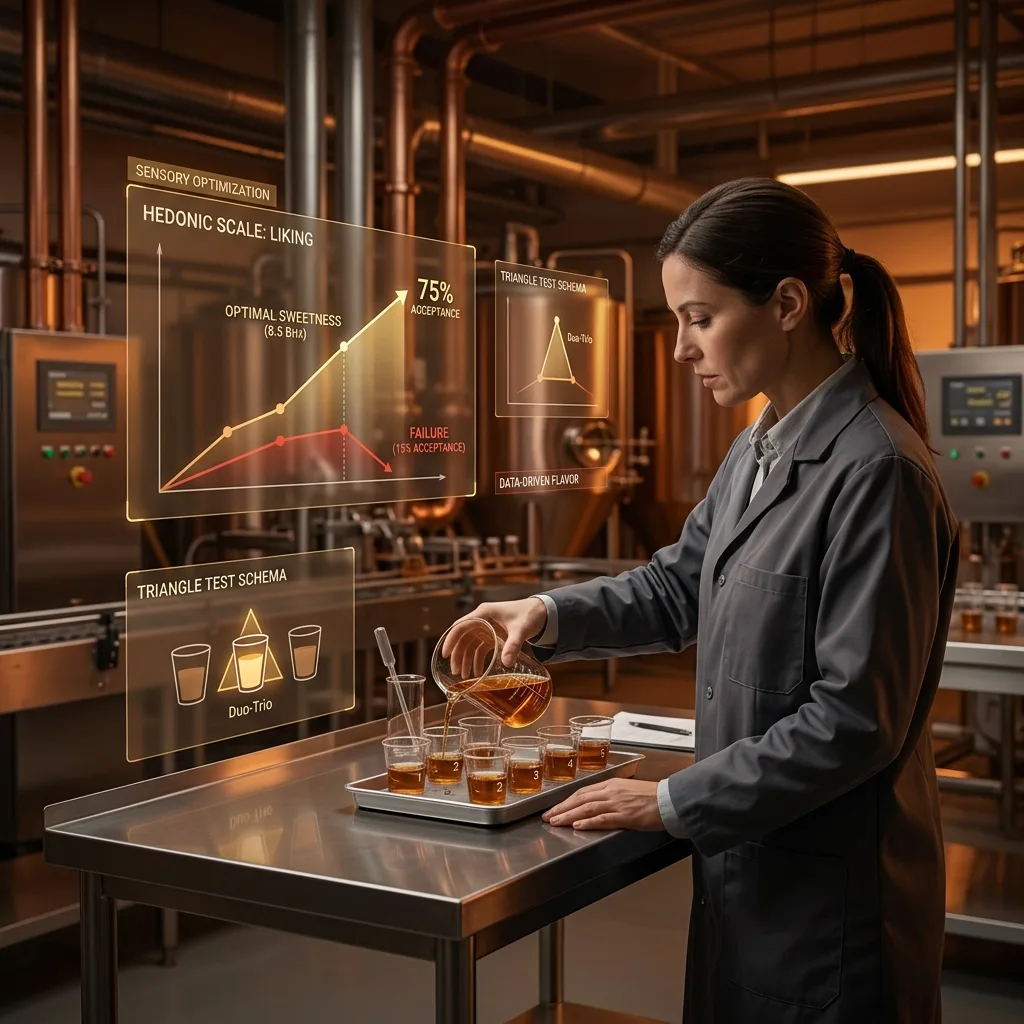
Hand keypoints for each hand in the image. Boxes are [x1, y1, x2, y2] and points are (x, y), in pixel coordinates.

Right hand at [442, 598, 547, 671]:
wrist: (542, 611)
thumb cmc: (530, 615)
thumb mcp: (521, 629)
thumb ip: (513, 645)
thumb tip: (506, 663)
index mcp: (484, 613)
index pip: (461, 626)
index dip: (451, 640)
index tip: (445, 654)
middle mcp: (482, 619)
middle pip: (463, 638)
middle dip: (458, 655)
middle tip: (456, 672)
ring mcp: (487, 627)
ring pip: (470, 644)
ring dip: (466, 658)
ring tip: (464, 675)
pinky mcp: (493, 634)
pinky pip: (480, 647)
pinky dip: (478, 659)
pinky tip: (478, 671)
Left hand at [542, 778, 663, 831]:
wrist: (670, 800)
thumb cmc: (653, 796)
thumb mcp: (628, 790)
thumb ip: (612, 795)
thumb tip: (598, 802)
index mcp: (612, 784)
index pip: (583, 791)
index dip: (567, 800)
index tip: (555, 807)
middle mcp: (611, 792)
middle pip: (580, 799)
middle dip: (562, 808)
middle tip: (548, 816)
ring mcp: (617, 803)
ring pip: (587, 808)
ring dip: (569, 815)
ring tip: (556, 822)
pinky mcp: (625, 816)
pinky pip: (602, 819)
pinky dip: (588, 822)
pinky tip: (577, 826)